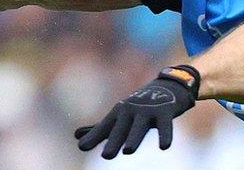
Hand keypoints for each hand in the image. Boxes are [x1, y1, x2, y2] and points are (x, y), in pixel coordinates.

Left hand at [75, 66, 199, 158]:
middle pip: (121, 128)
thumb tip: (76, 137)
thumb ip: (99, 129)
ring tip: (128, 151)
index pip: (105, 127)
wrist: (168, 88)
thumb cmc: (138, 107)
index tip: (81, 147)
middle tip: (106, 156)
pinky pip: (165, 125)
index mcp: (119, 113)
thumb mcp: (119, 117)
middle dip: (114, 141)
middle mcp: (131, 110)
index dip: (94, 137)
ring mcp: (148, 110)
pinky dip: (165, 134)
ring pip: (140, 126)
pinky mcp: (165, 111)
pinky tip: (164, 146)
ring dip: (134, 138)